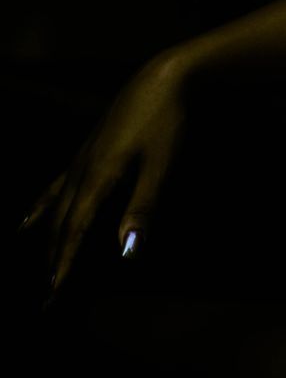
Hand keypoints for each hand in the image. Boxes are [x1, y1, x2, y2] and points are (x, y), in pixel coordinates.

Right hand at [21, 50, 190, 299]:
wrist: (161, 80)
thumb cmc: (166, 123)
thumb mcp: (160, 167)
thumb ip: (143, 208)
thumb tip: (127, 251)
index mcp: (99, 178)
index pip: (76, 231)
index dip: (66, 263)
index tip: (56, 293)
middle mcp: (81, 171)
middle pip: (61, 225)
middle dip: (53, 261)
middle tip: (48, 297)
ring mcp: (80, 161)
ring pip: (55, 210)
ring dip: (47, 242)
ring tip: (40, 268)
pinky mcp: (85, 153)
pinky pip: (55, 189)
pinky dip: (41, 209)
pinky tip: (28, 222)